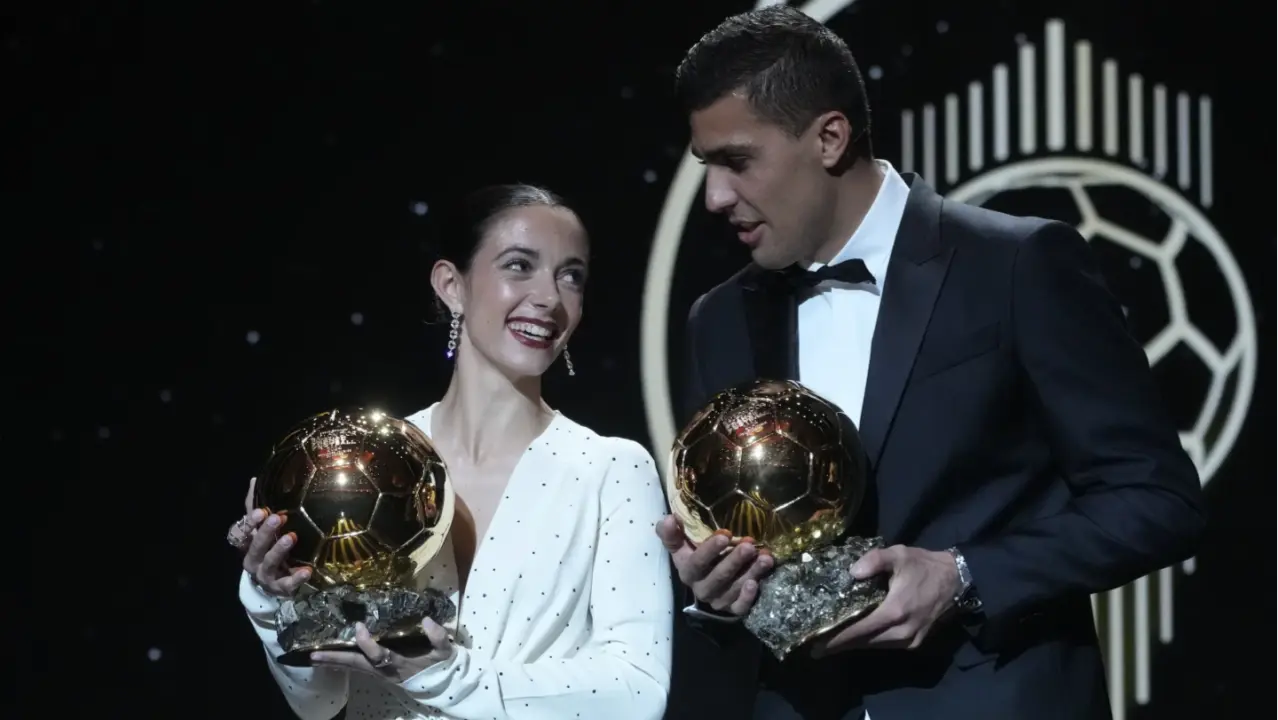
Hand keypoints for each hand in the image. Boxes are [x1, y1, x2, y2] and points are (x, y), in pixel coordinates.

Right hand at [232, 477, 310, 596]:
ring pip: (269, 563)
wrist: (274, 583)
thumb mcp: (261, 530)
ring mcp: (266, 575)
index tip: (261, 511)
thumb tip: (255, 479)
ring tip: (291, 537)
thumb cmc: (268, 549)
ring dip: (279, 550)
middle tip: (277, 518)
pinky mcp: (280, 588)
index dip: (249, 523)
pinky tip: (307, 570)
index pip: (241, 534)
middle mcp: (253, 560)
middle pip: (255, 547)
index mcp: (248, 545)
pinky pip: (288, 584)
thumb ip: (257, 507)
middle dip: (265, 533)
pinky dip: (296, 577)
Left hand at [312, 619, 453, 681]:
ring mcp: (380, 673)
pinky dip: (342, 664)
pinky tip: (329, 661)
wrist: (440, 684)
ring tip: (313, 657)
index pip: (379, 655)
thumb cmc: (440, 665)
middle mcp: (385, 671)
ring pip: (353, 668)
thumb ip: (438, 636)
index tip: (359, 626)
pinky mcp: (378, 672)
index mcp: (399, 663)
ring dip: (334, 662)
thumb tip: (426, 619)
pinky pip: (356, 668)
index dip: (367, 643)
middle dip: (335, 659)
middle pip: (357, 665)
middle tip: (313, 655)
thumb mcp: (445, 651)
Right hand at [656, 515, 772, 616]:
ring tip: (765, 558)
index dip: (709, 550)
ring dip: (751, 573)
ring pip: (734, 589)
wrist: (706, 582)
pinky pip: (740, 607)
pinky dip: (748, 597)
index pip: (697, 563)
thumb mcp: (681, 545)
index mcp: (688, 572)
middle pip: (718, 577)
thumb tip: (669, 518)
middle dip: (735, 560)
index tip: (725, 534)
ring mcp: (718, 600)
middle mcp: (702, 589)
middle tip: (750, 545)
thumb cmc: (695, 556)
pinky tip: (757, 583)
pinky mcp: (733, 609)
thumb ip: (672, 533)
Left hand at [810, 545, 959, 656]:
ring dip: (855, 645)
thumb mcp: (898, 554)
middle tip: (815, 646)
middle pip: (865, 643)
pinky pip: (887, 645)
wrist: (955, 580)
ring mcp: (910, 639)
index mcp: (895, 611)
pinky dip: (871, 642)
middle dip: (840, 645)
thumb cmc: (923, 565)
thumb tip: (852, 573)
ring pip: (876, 646)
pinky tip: (856, 637)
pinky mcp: (915, 642)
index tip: (816, 646)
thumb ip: (874, 560)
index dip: (837, 639)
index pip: (860, 631)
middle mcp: (902, 631)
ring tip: (830, 643)